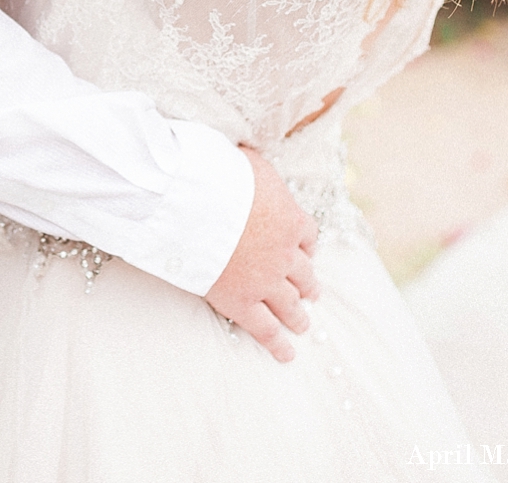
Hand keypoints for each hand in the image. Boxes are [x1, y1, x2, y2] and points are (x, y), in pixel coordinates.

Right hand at [205, 147, 319, 362]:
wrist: (197, 206)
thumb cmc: (217, 176)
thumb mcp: (245, 161)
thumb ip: (254, 166)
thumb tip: (248, 153)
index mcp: (290, 218)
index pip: (308, 235)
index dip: (306, 244)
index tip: (304, 250)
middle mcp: (285, 254)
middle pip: (304, 273)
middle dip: (307, 284)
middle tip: (310, 292)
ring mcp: (266, 281)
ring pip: (291, 304)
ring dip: (298, 314)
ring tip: (301, 323)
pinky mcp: (243, 302)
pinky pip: (266, 329)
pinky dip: (278, 344)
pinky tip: (286, 355)